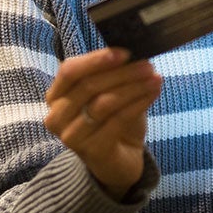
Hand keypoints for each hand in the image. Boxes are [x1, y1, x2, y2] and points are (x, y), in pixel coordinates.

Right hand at [44, 47, 162, 199]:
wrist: (119, 160)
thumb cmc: (113, 120)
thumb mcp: (111, 92)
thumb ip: (114, 74)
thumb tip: (133, 53)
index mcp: (57, 96)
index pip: (70, 71)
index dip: (96, 60)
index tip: (125, 52)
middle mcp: (56, 116)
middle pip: (88, 86)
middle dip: (122, 73)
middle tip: (148, 65)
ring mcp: (71, 136)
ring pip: (103, 103)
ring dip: (133, 87)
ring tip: (155, 78)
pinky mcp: (91, 151)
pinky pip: (117, 121)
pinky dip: (138, 103)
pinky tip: (154, 93)